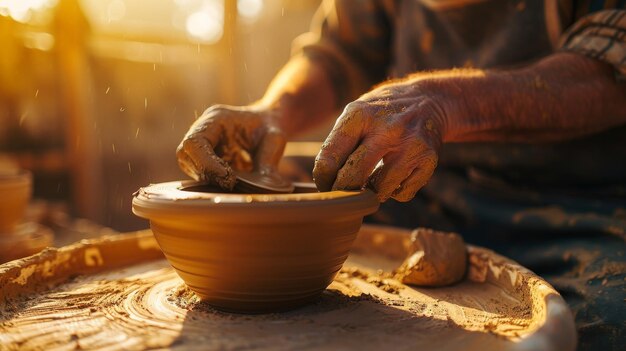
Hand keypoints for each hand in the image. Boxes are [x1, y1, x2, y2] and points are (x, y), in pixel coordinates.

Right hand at [177, 105, 284, 189]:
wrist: (268, 124)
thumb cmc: (271, 128)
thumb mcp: (275, 140)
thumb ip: (268, 161)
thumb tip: (265, 186)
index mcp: (217, 118)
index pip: (196, 141)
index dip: (206, 162)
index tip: (227, 178)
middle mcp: (203, 128)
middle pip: (185, 153)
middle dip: (204, 172)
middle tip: (229, 183)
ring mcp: (201, 142)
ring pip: (188, 164)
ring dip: (206, 178)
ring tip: (230, 182)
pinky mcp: (203, 155)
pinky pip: (197, 170)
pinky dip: (210, 180)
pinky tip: (228, 182)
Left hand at [312, 80, 444, 201]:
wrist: (428, 100)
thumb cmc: (381, 113)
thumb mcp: (356, 114)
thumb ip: (338, 144)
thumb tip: (324, 184)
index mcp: (359, 115)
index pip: (329, 158)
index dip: (323, 179)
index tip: (326, 183)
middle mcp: (386, 129)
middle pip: (352, 177)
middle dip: (343, 191)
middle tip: (342, 192)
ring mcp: (411, 145)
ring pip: (379, 191)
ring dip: (371, 193)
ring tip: (371, 180)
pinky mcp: (429, 160)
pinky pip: (402, 194)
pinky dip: (394, 191)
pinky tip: (394, 176)